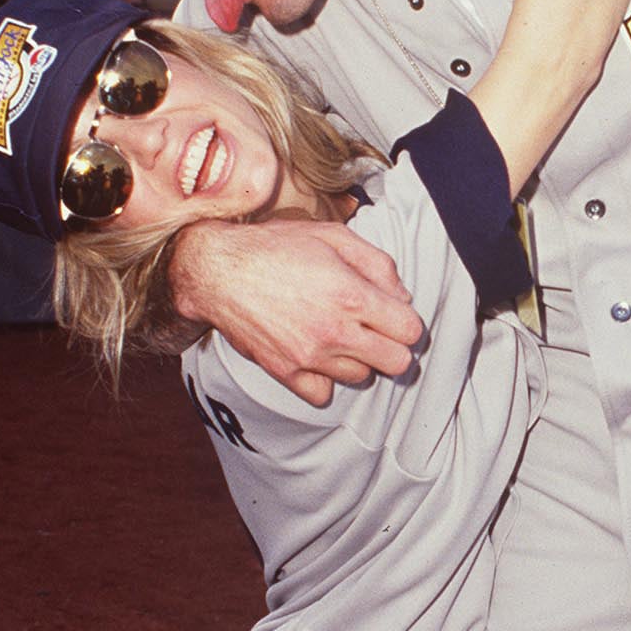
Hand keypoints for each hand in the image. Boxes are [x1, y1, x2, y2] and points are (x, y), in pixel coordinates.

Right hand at [169, 216, 424, 406]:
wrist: (219, 270)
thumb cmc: (276, 247)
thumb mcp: (335, 237)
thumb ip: (378, 265)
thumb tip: (402, 298)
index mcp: (353, 296)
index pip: (411, 331)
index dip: (406, 322)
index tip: (392, 315)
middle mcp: (335, 332)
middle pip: (397, 364)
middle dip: (392, 346)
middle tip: (374, 330)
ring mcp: (310, 357)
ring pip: (362, 377)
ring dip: (357, 359)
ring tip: (337, 333)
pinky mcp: (286, 372)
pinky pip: (323, 394)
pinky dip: (324, 378)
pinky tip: (316, 354)